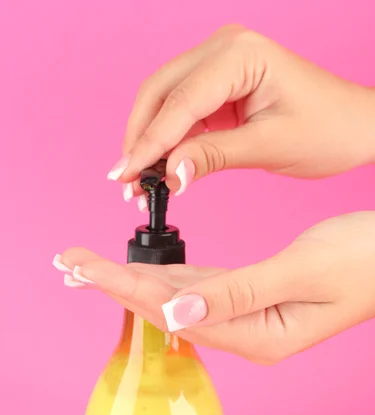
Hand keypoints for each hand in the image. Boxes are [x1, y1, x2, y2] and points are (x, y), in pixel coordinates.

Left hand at [57, 212, 374, 363]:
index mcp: (257, 334)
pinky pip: (202, 287)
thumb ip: (239, 294)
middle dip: (115, 284)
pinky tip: (146, 272)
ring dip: (134, 280)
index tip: (82, 269)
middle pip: (167, 307)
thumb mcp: (302, 273)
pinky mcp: (255, 295)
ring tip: (92, 268)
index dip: (124, 287)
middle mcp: (247, 331)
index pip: (174, 311)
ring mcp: (250, 315)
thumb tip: (177, 315)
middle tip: (69, 264)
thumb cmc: (364, 262)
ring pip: (180, 297)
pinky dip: (170, 276)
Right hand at [106, 25, 374, 206]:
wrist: (353, 127)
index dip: (149, 142)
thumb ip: (212, 157)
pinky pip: (181, 112)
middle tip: (126, 183)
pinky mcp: (219, 86)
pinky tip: (158, 167)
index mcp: (240, 54)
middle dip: (140, 139)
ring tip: (138, 183)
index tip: (126, 175)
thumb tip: (168, 175)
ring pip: (164, 102)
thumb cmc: (327, 129)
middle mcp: (224, 49)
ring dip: (149, 142)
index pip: (180, 100)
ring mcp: (220, 65)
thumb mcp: (267, 146)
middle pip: (160, 93)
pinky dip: (168, 140)